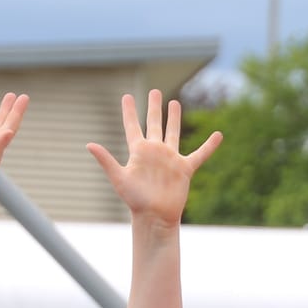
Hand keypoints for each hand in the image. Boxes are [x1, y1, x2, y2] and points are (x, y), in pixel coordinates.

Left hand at [87, 90, 220, 224]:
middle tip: (155, 91)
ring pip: (173, 133)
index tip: (127, 96)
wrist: (155, 216)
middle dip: (154, 107)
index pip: (133, 126)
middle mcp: (154, 152)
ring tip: (174, 103)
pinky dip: (209, 146)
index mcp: (139, 151)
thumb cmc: (135, 200)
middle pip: (154, 124)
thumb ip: (106, 160)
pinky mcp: (184, 169)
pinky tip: (218, 135)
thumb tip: (89, 144)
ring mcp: (170, 159)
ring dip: (174, 118)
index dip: (129, 111)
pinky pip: (200, 154)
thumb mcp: (119, 178)